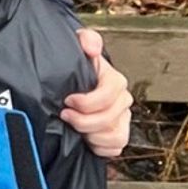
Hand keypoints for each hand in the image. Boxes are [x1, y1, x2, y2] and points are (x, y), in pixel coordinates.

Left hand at [61, 28, 132, 159]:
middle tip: (65, 116)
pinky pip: (116, 148)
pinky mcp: (118, 135)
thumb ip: (86, 39)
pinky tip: (85, 141)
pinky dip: (100, 148)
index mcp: (114, 80)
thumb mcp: (77, 45)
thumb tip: (92, 48)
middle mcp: (122, 100)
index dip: (88, 101)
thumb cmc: (75, 64)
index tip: (68, 100)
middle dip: (84, 121)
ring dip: (93, 136)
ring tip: (75, 130)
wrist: (71, 82)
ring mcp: (122, 119)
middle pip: (110, 118)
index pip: (110, 94)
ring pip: (116, 136)